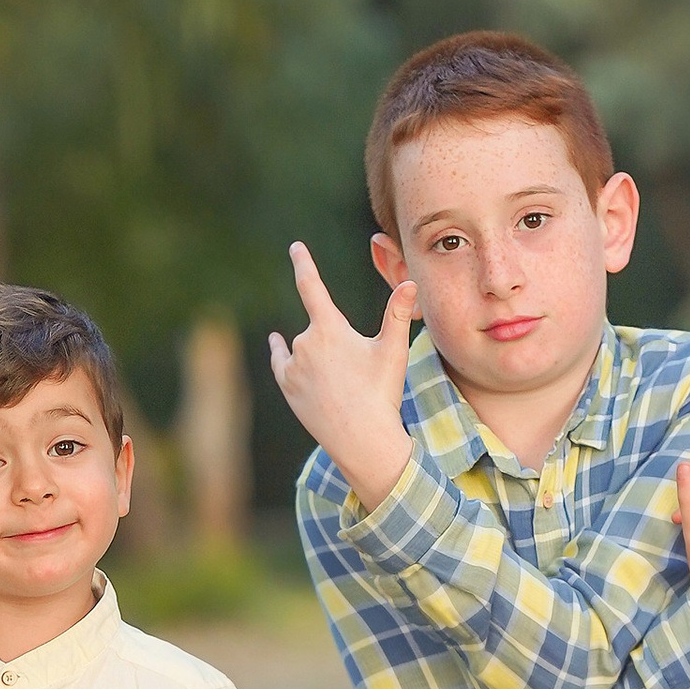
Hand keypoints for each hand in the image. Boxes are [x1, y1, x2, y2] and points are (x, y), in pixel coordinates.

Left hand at [267, 244, 415, 511]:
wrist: (362, 441)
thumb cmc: (381, 393)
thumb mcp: (393, 351)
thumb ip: (397, 313)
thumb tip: (410, 283)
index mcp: (329, 328)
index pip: (310, 286)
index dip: (303, 263)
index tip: (295, 247)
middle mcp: (304, 342)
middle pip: (319, 329)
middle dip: (336, 343)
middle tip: (358, 372)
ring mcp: (292, 366)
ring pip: (304, 347)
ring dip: (318, 354)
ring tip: (342, 382)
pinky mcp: (286, 385)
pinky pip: (281, 361)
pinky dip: (282, 353)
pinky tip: (279, 345)